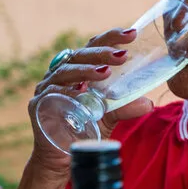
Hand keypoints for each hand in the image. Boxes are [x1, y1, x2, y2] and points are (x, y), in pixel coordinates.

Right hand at [27, 27, 151, 173]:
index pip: (94, 47)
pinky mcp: (38, 105)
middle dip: (101, 53)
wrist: (63, 155)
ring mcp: (48, 88)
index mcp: (79, 69)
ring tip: (105, 72)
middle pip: (80, 55)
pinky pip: (51, 93)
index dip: (110, 38)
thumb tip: (149, 103)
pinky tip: (80, 92)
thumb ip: (125, 107)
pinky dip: (66, 91)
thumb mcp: (110, 116)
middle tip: (123, 55)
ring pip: (65, 71)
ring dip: (86, 70)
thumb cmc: (86, 127)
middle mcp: (62, 74)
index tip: (131, 34)